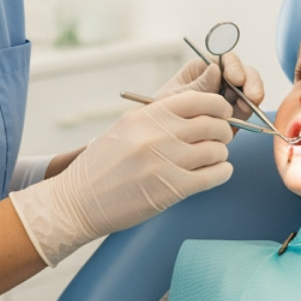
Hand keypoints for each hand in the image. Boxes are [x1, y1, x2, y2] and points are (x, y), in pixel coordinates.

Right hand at [9, 90, 233, 266]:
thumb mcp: (126, 128)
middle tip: (219, 139)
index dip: (217, 106)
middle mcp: (157, 134)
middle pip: (213, 124)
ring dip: (220, 155)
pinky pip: (215, 175)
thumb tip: (200, 114)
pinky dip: (221, 173)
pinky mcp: (172, 189)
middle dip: (223, 132)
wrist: (78, 201)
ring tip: (212, 160)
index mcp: (146, 115)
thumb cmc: (102, 166)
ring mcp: (165, 161)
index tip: (221, 114)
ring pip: (217, 150)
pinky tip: (216, 173)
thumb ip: (159, 119)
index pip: (198, 99)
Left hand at [154, 54, 264, 127]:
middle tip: (253, 95)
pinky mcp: (234, 114)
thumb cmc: (161, 111)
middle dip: (250, 81)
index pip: (224, 60)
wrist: (160, 138)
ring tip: (251, 103)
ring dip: (253, 95)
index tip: (235, 78)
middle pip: (242, 72)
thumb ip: (197, 85)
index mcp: (202, 69)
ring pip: (248, 89)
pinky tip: (246, 113)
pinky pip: (247, 108)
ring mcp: (228, 97)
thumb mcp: (175, 97)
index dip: (233, 66)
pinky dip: (250, 109)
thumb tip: (215, 68)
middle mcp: (218, 80)